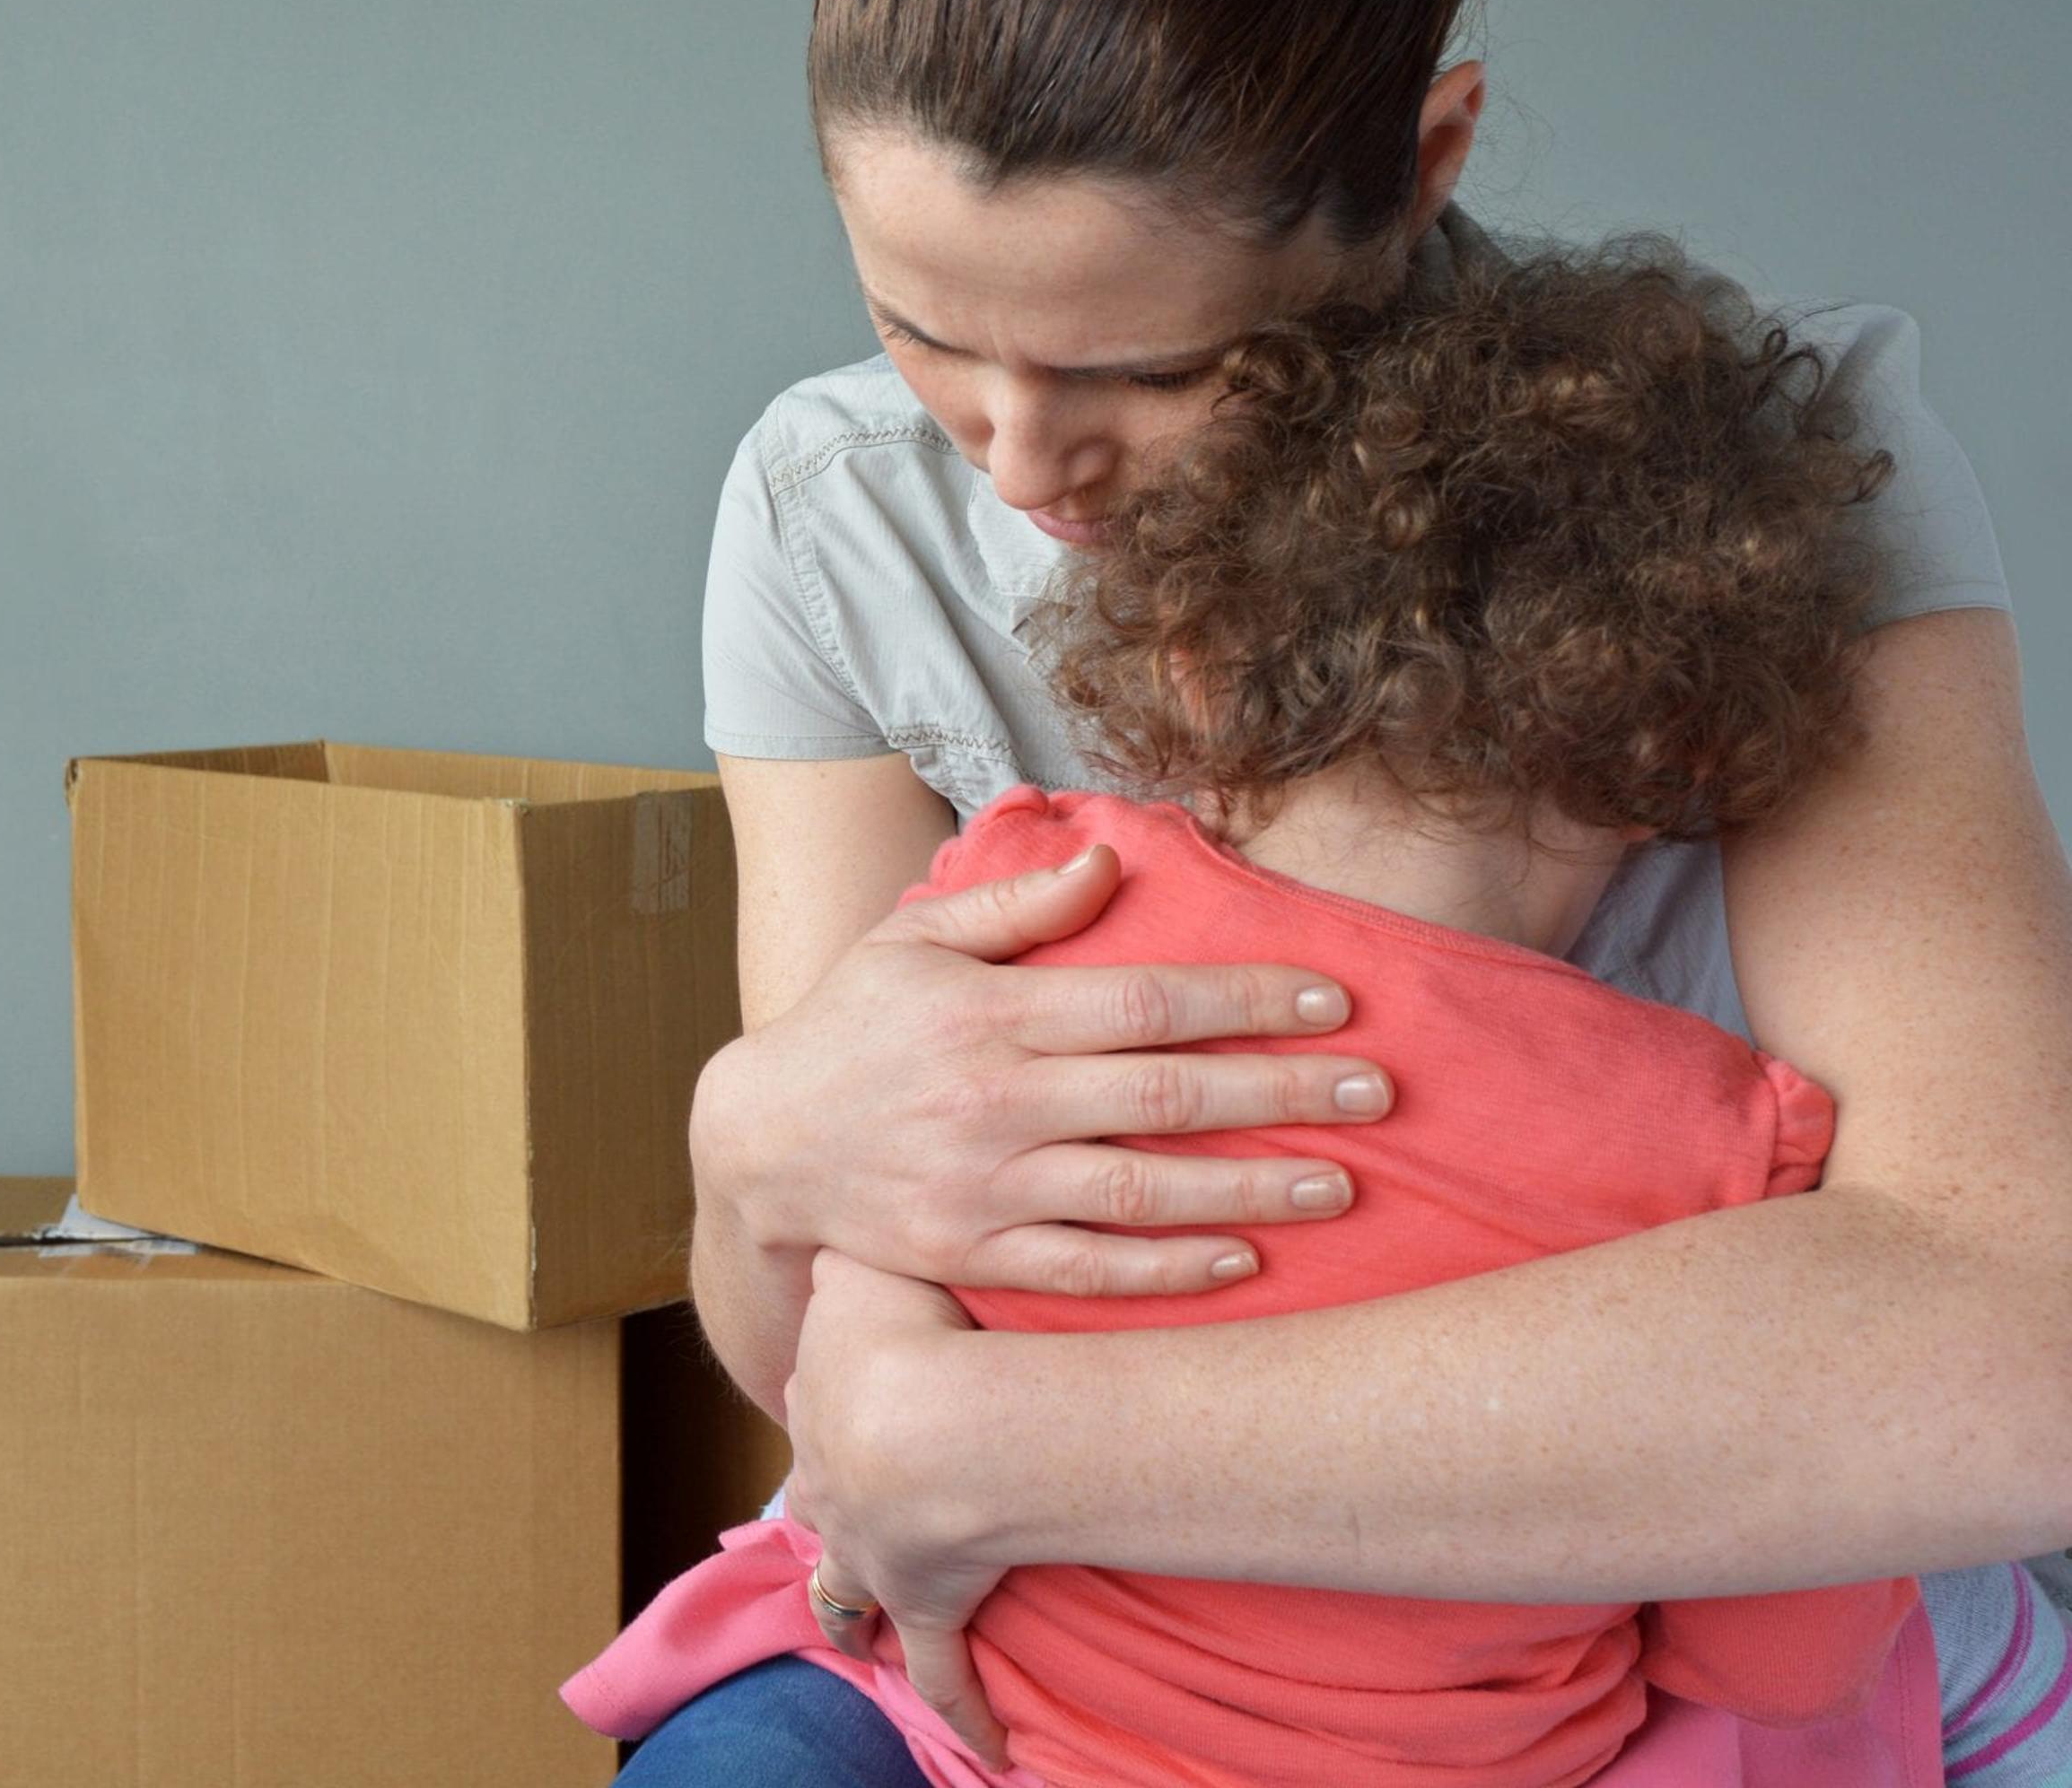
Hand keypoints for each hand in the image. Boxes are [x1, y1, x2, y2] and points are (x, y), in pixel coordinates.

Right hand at [694, 841, 1384, 1299]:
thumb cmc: (848, 1029)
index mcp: (991, 1015)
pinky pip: (1087, 1272)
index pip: (1147, 1002)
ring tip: (1343, 1183)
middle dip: (1285, 1092)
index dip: (1248, 998)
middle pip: (1167, 1097)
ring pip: (1144, 1192)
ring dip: (1252, 1190)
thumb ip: (1014, 908)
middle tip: (1378, 1090)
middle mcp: (995, 1101)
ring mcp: (985, 1188)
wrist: (757, 1147)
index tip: (1334, 998)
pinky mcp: (973, 1257)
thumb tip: (1109, 862)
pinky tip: (1243, 1260)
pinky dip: (1168, 1272)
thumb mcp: (911, 943)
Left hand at [789, 1250, 1013, 1767]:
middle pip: (822, 1493)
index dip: (835, 1396)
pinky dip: (965, 1707)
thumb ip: (859, 1239)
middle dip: (831, 1503)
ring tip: (859, 1634)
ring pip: (848, 1590)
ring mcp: (870, 1550)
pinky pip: (945, 1671)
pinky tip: (987, 1744)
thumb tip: (843, 1193)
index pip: (820, 1395)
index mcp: (822, 1399)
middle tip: (850, 1512)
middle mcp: (831, 1480)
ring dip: (854, 1610)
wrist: (926, 1421)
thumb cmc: (903, 1327)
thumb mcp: (867, 1261)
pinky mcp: (926, 1604)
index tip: (847, 1400)